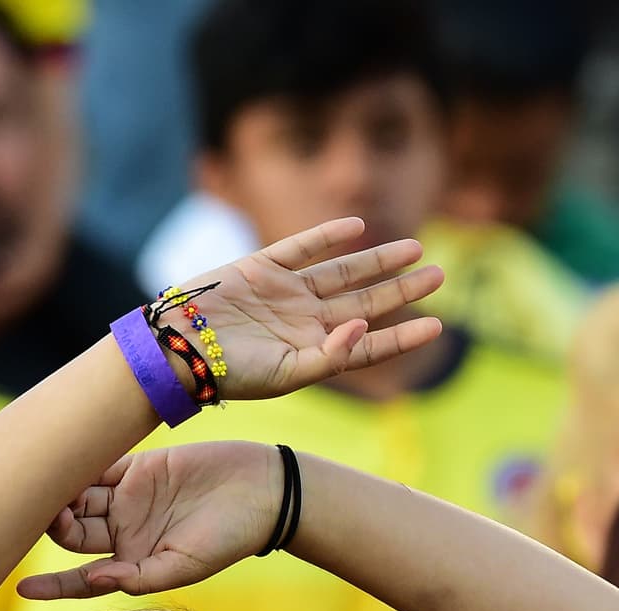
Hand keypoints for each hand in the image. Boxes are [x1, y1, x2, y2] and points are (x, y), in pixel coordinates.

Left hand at [16, 441, 283, 599]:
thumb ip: (139, 577)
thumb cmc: (230, 538)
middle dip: (55, 529)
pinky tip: (61, 463)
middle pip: (74, 535)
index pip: (83, 578)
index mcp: (135, 564)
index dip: (53, 586)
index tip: (22, 588)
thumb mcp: (186, 566)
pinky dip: (77, 466)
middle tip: (55, 518)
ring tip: (54, 493)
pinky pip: (97, 467)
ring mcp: (129, 500)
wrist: (261, 491)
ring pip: (79, 499)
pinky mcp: (137, 467)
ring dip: (61, 498)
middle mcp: (126, 534)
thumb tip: (95, 580)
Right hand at [157, 217, 442, 399]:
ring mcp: (287, 293)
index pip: (370, 345)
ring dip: (378, 260)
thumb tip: (366, 326)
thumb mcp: (286, 376)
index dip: (403, 336)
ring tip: (416, 249)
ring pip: (344, 272)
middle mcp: (306, 322)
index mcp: (314, 353)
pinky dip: (328, 235)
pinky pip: (304, 246)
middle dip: (402, 289)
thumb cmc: (230, 373)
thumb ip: (330, 357)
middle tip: (440, 274)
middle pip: (366, 301)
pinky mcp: (263, 266)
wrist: (179, 347)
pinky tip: (357, 226)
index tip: (438, 326)